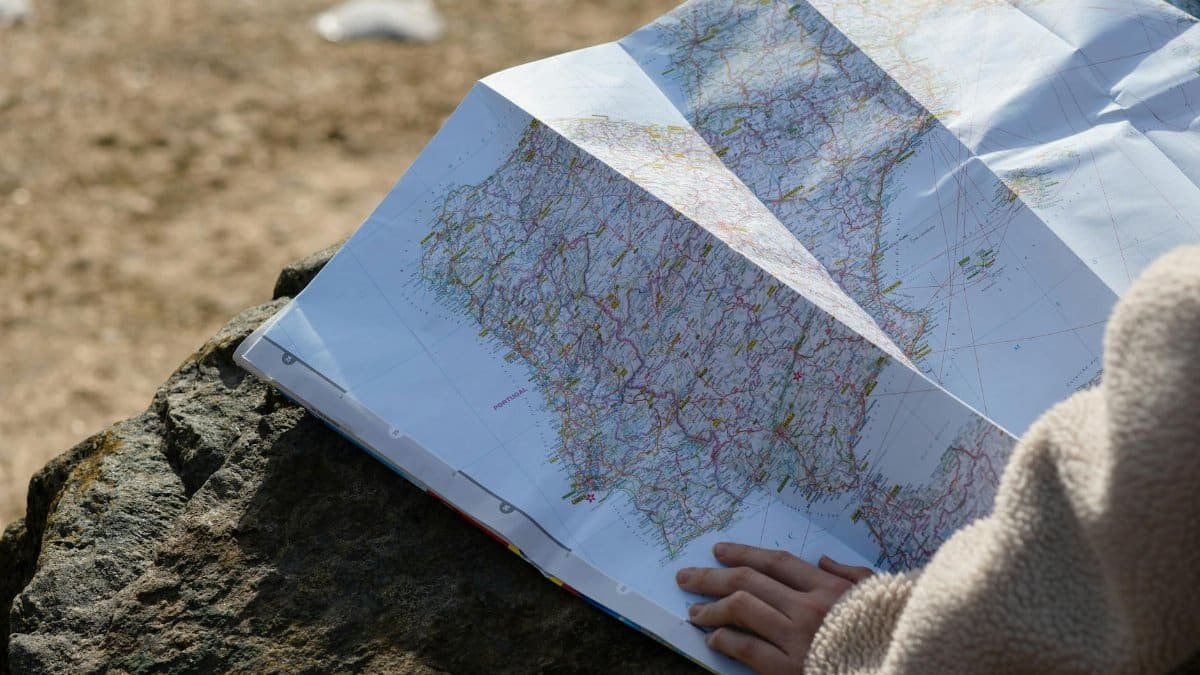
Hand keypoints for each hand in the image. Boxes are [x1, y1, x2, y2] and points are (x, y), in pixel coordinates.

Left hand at [676, 543, 872, 673]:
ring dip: (712, 609)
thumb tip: (822, 559)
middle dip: (712, 577)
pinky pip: (747, 648)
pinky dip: (726, 641)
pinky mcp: (789, 670)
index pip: (775, 563)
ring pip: (742, 609)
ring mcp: (797, 638)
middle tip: (687, 578)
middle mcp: (808, 608)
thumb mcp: (876, 596)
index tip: (718, 551)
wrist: (899, 666)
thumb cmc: (887, 632)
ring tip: (694, 612)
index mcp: (829, 587)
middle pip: (749, 582)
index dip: (742, 553)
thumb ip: (849, 574)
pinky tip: (714, 639)